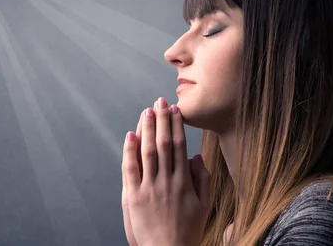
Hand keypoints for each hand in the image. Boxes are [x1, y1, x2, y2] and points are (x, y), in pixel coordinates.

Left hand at [121, 97, 211, 245]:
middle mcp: (166, 181)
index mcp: (184, 182)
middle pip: (163, 144)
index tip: (175, 110)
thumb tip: (197, 157)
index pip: (179, 146)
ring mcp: (149, 188)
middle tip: (160, 101)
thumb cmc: (187, 231)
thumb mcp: (204, 206)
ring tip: (147, 111)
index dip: (177, 126)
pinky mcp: (133, 197)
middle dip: (162, 120)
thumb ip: (203, 180)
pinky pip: (130, 169)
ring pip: (147, 152)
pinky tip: (130, 135)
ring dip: (146, 129)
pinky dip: (129, 151)